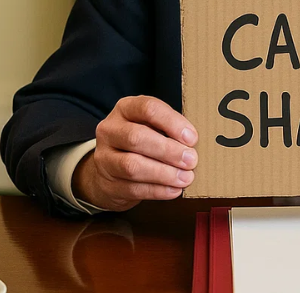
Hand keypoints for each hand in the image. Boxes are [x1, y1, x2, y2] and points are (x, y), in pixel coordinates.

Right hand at [73, 95, 197, 211]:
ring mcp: (104, 158)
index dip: (172, 122)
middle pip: (136, 137)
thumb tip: (195, 144)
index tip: (192, 138)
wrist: (109, 170)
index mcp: (125, 109)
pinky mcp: (108, 184)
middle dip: (168, 150)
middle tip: (191, 160)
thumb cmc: (141, 143)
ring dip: (164, 173)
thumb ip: (171, 130)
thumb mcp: (152, 126)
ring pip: (132, 166)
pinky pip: (133, 188)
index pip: (147, 108)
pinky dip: (158, 190)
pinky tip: (174, 190)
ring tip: (186, 177)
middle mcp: (110, 130)